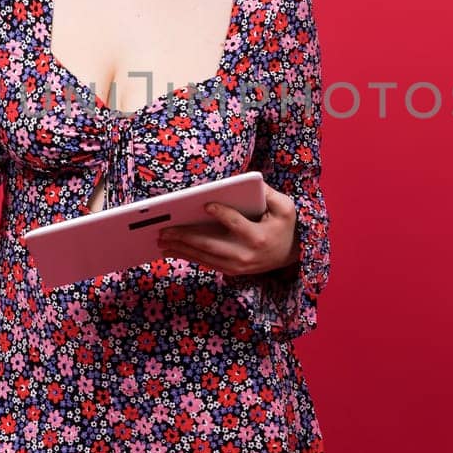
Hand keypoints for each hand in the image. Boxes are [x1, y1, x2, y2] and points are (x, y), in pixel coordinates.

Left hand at [157, 185, 299, 278]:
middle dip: (185, 237)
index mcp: (258, 237)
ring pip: (204, 257)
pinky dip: (188, 256)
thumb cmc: (285, 225)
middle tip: (164, 230)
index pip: (237, 224)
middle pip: (211, 245)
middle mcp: (246, 255)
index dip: (221, 214)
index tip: (205, 204)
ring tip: (161, 240)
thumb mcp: (285, 207)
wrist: (291, 255)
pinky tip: (173, 249)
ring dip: (180, 249)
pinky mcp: (232, 271)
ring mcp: (237, 266)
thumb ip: (268, 194)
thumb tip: (248, 181)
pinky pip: (206, 263)